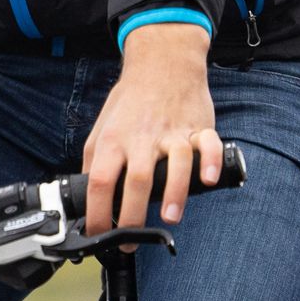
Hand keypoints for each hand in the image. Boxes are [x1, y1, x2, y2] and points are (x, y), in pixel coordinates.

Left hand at [81, 22, 223, 236]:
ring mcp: (173, 131)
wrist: (163, 61)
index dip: (97, 214)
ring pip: (176, 165)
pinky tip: (209, 179)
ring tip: (171, 217)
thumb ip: (95, 161)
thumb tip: (88, 197)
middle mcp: (143, 137)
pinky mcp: (198, 126)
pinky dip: (211, 162)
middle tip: (132, 239)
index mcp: (115, 139)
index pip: (101, 182)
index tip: (99, 234)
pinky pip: (209, 144)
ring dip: (175, 194)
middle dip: (134, 216)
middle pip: (137, 181)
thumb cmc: (132, 99)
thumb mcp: (102, 126)